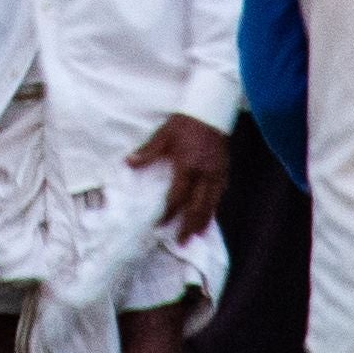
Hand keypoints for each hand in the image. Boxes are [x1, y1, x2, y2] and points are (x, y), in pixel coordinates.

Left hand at [129, 114, 229, 237]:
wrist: (211, 110)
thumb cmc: (185, 123)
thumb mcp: (164, 134)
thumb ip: (148, 151)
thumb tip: (129, 164)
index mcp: (188, 166)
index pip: (177, 196)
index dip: (169, 213)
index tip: (160, 225)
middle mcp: (205, 174)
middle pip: (198, 206)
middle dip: (189, 226)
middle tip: (181, 242)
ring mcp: (218, 174)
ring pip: (212, 204)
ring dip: (203, 222)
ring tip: (196, 236)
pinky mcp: (225, 171)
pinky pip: (221, 195)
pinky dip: (214, 208)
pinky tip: (209, 216)